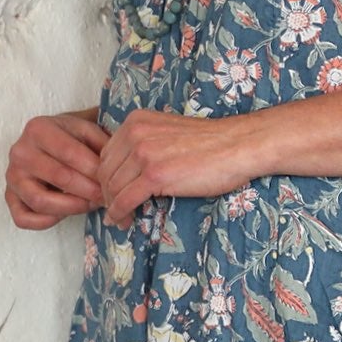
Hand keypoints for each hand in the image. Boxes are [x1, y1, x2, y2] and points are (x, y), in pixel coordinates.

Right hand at [5, 111, 111, 230]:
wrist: (47, 139)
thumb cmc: (71, 136)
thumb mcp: (88, 129)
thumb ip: (104, 141)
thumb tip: (123, 164)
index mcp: (39, 128)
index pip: (71, 154)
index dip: (95, 171)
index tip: (114, 181)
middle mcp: (20, 151)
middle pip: (59, 178)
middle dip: (89, 191)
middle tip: (109, 198)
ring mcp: (11, 176)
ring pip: (41, 201)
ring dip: (72, 207)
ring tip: (91, 205)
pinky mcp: (9, 197)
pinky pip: (24, 218)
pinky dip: (46, 222)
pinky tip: (65, 214)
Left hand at [96, 108, 260, 228]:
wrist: (237, 145)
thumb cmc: (210, 143)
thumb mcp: (167, 133)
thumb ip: (144, 144)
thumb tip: (126, 172)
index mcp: (136, 121)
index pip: (106, 154)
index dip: (106, 178)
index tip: (113, 193)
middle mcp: (135, 133)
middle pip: (104, 171)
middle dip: (106, 194)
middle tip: (115, 210)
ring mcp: (144, 153)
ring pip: (112, 187)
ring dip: (112, 207)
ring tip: (120, 218)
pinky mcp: (154, 174)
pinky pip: (125, 199)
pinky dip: (119, 213)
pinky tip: (122, 220)